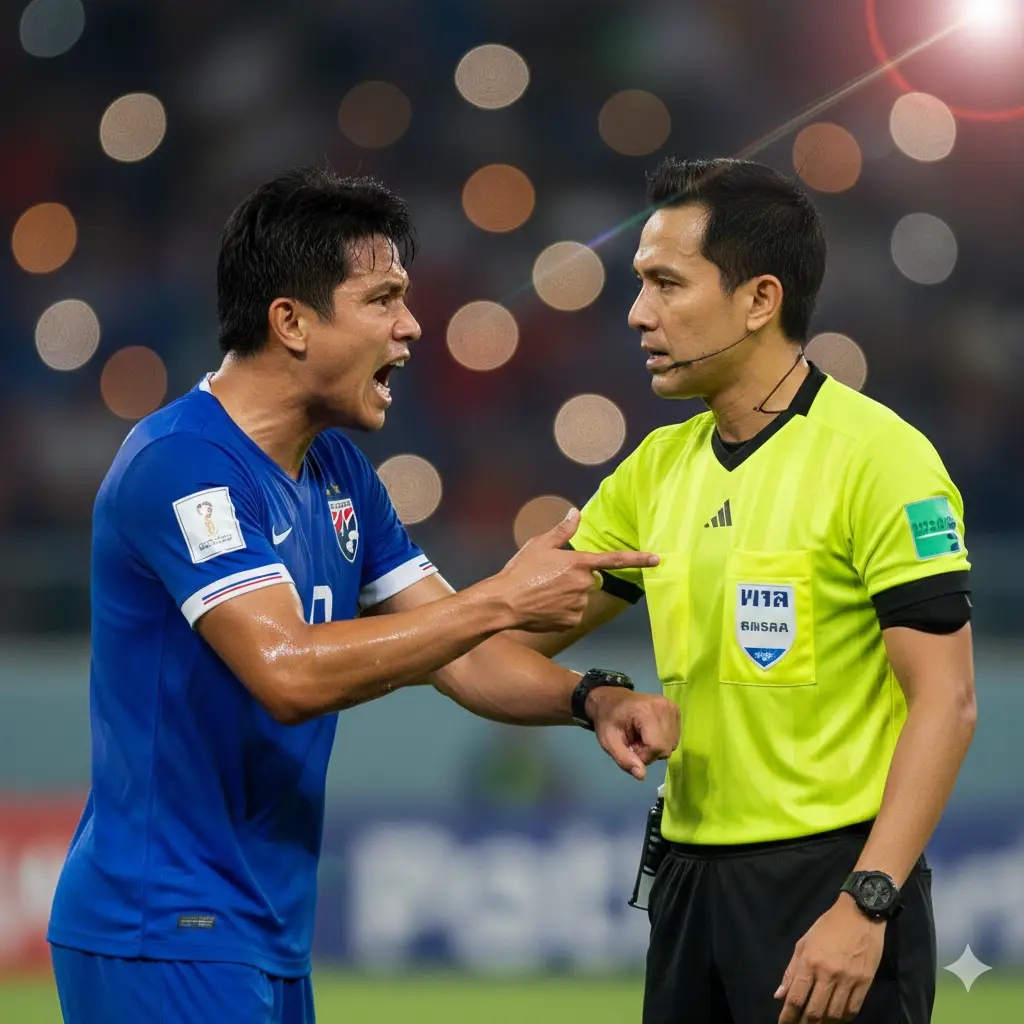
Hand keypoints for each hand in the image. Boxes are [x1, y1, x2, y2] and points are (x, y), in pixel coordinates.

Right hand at [498, 508, 658, 632]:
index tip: (658, 559)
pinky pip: (573, 613)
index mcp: (579, 563)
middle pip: (590, 579)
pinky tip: (544, 607)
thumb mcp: (539, 545)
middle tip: (550, 578)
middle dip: (577, 578)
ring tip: (543, 593)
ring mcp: (579, 605)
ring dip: (568, 594)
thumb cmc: (520, 571)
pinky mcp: (571, 621)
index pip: (615, 560)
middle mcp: (584, 585)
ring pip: (581, 597)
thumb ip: (562, 531)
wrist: (504, 603)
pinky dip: (562, 610)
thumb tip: (576, 513)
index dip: (639, 559)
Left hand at [587, 688, 679, 779]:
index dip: (644, 756)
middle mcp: (664, 706)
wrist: (612, 699)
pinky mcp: (675, 710)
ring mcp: (672, 707)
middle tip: (634, 743)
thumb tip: (641, 775)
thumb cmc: (608, 719)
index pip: (657, 746)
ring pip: (671, 744)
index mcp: (645, 710)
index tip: (630, 749)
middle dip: (649, 752)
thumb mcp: (608, 741)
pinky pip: (674, 738)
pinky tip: (649, 733)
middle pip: (666, 747)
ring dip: (656, 748)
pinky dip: (662, 741)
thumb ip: (624, 759)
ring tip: (640, 737)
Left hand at [775, 895, 885, 1022]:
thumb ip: (791, 970)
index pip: (796, 997)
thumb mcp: (804, 943)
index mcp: (810, 962)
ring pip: (834, 1014)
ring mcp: (848, 980)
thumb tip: (779, 995)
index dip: (788, 1016)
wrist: (860, 915)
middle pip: (815, 1011)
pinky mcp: (865, 983)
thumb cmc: (828, 927)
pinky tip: (835, 1019)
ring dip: (824, 1023)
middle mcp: (828, 974)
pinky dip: (843, 1019)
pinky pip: (853, 1009)